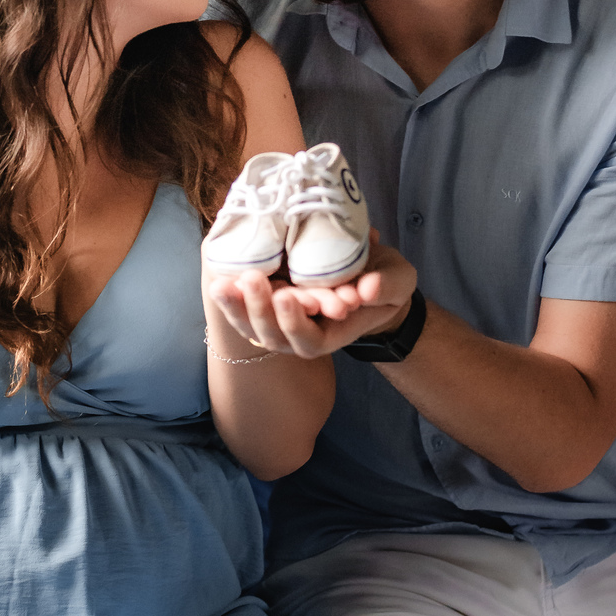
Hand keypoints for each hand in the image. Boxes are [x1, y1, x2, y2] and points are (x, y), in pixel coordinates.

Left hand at [206, 232, 416, 359]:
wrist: (367, 276)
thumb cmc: (384, 280)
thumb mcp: (397, 280)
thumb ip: (387, 286)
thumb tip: (367, 289)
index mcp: (332, 332)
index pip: (309, 340)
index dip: (296, 323)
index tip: (288, 296)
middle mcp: (301, 334)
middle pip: (274, 337)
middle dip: (261, 311)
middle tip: (253, 280)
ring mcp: (281, 323)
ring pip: (253, 326)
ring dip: (237, 306)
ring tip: (223, 284)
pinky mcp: (268, 304)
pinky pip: (245, 309)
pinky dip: (231, 297)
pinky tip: (218, 279)